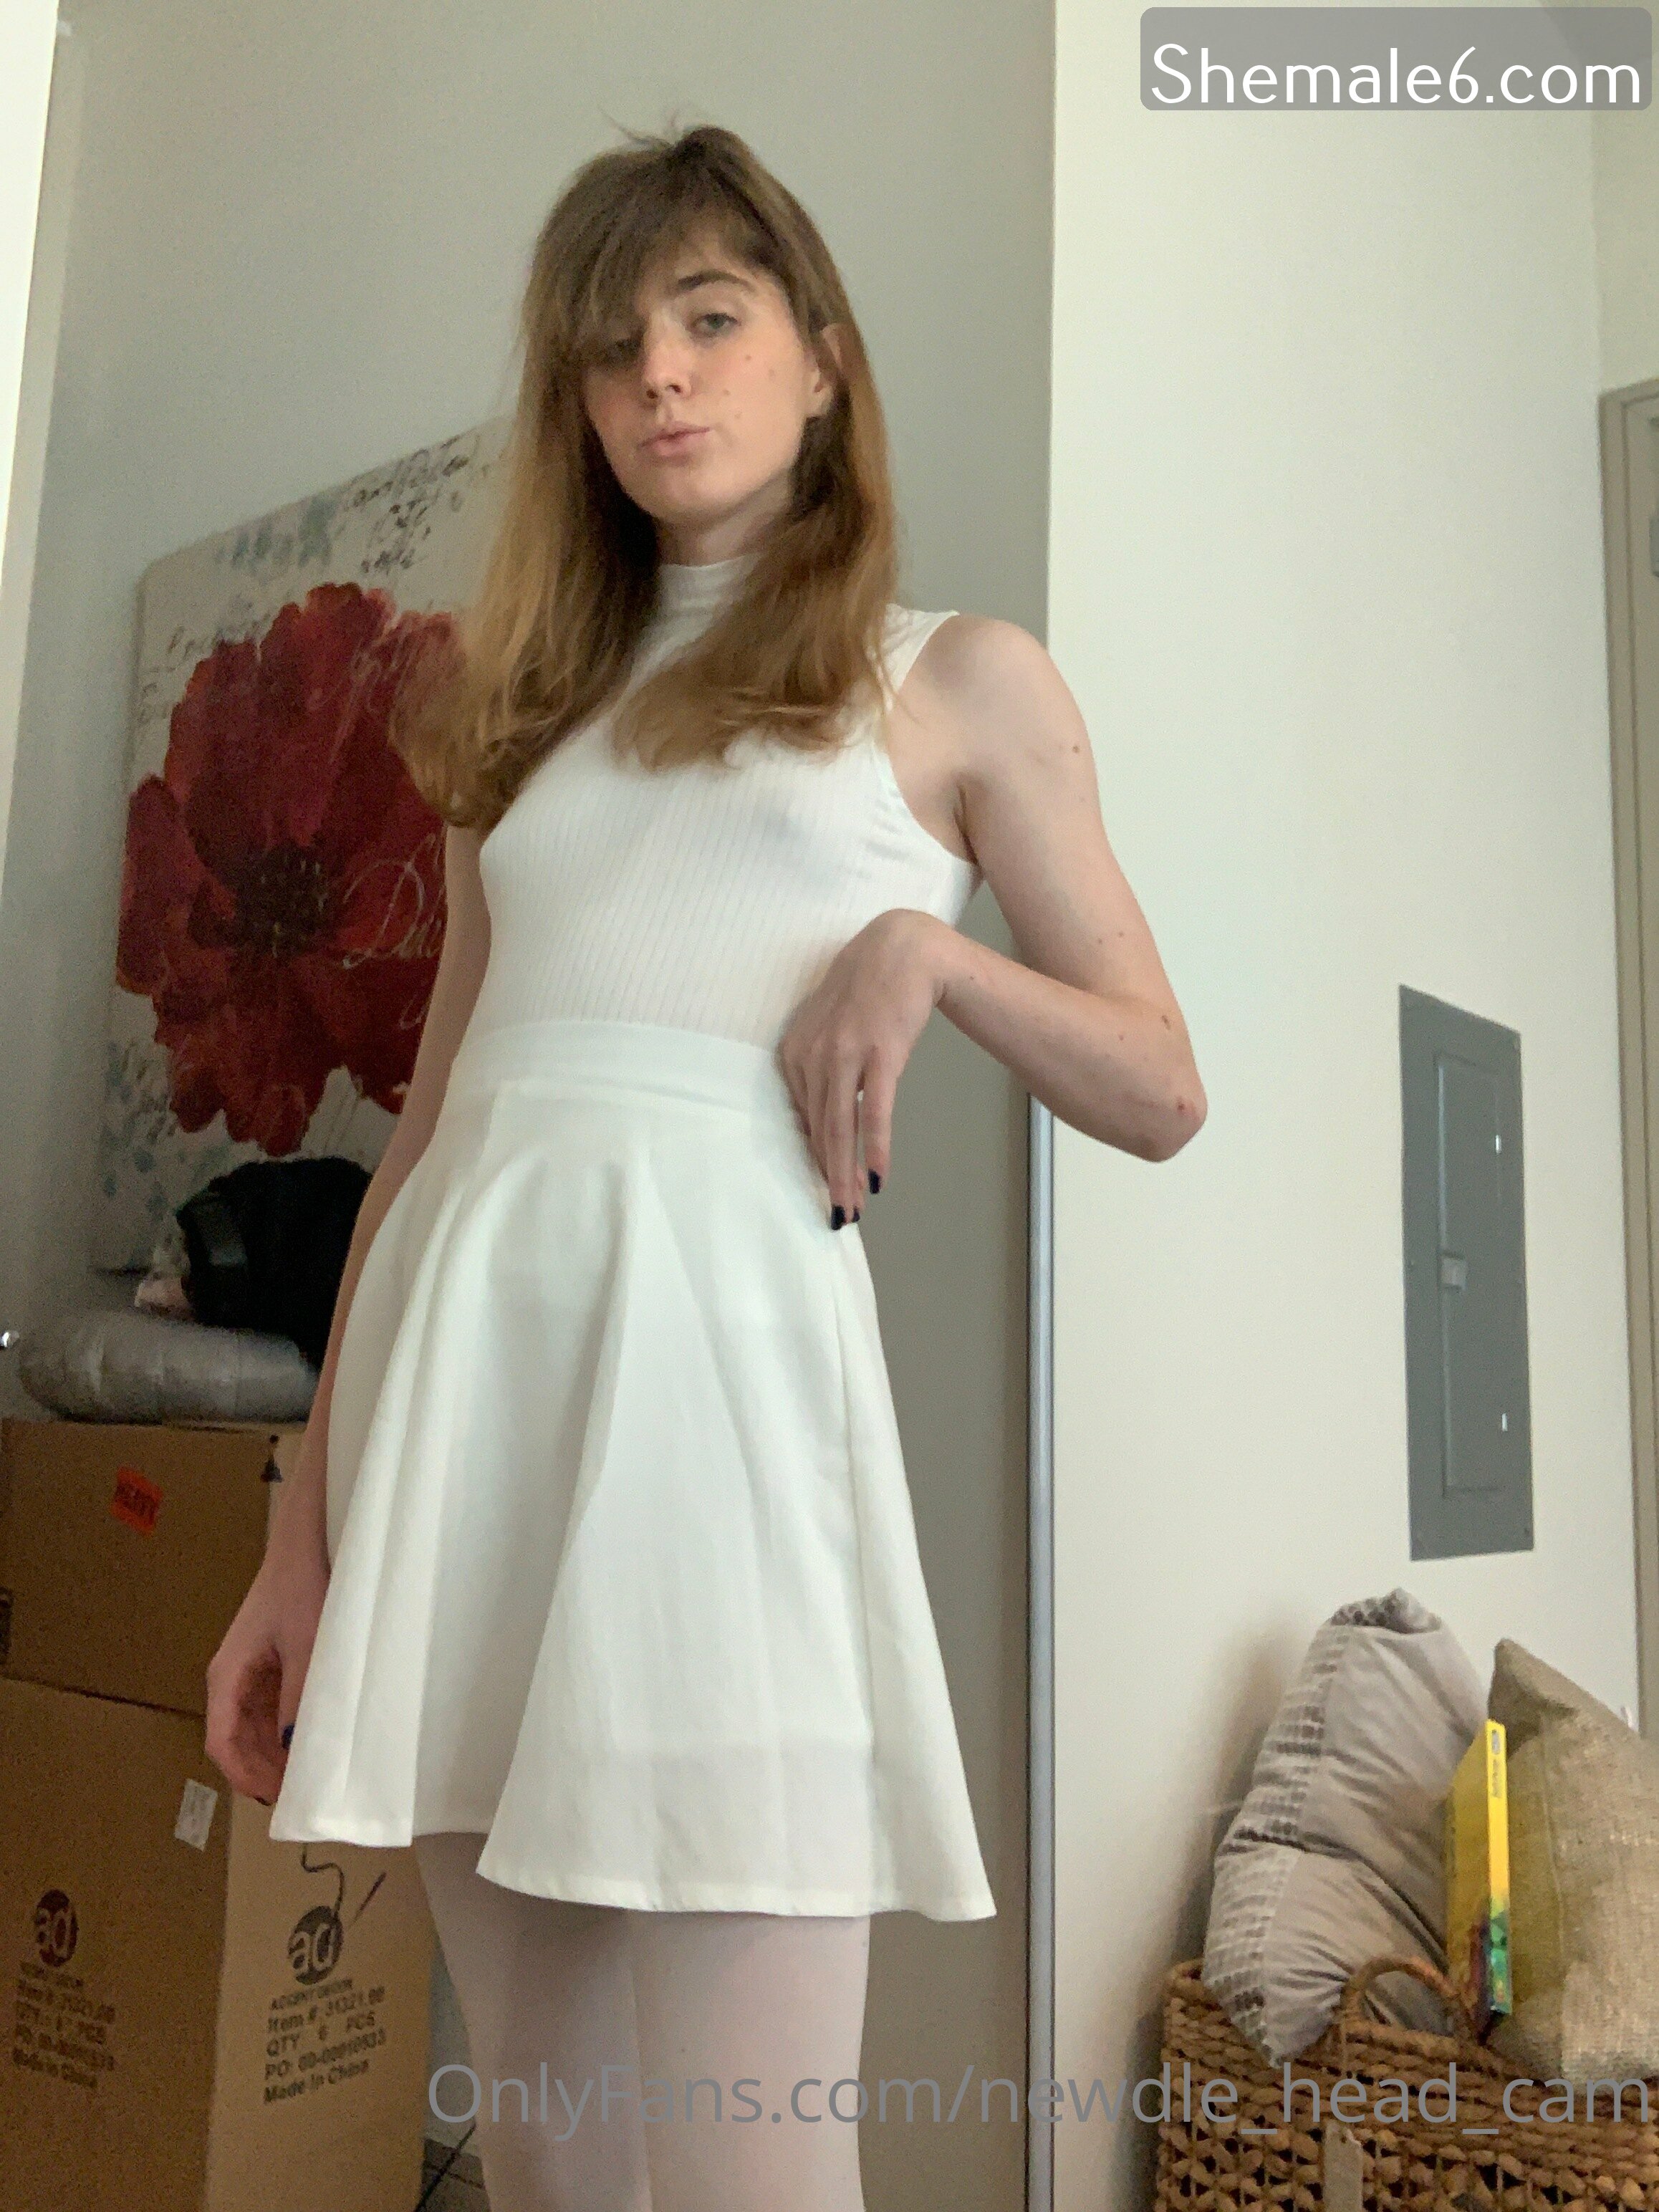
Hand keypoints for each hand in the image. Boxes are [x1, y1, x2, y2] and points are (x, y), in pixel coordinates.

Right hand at [204, 1542, 329, 1806]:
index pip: (221, 1741)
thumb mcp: (305, 1645)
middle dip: (260, 1772)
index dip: (243, 1775)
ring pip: (250, 1732)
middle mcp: (229, 1681)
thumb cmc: (300, 1592)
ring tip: (303, 1781)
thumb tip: (293, 1748)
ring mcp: (246, 1677)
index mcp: (226, 1677)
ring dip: (270, 1757)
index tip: (272, 1798)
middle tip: (298, 1798)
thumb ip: (297, 1696)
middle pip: (234, 1742)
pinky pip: (266, 1714)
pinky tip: (304, 1748)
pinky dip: (280, 1736)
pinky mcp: (265, 1671)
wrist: (301, 1551)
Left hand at [776, 908, 955, 1225]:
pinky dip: (874, 1147)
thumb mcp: (828, 1024)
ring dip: (846, 1174)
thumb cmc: (868, 987)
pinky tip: (876, 1175)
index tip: (823, 1190)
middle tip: (837, 1215)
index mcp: (795, 1051)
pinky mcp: (879, 1054)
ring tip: (852, 1207)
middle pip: (819, 1131)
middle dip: (827, 1178)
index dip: (815, 1160)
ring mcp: (844, 1054)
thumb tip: (824, 1110)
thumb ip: (819, 1064)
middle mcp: (812, 1055)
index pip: (804, 1119)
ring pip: (840, 1128)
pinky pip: (873, 1111)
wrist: (903, 948)